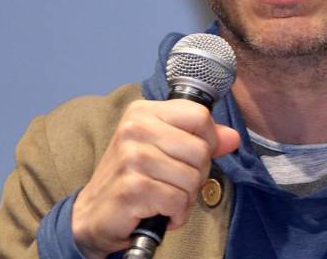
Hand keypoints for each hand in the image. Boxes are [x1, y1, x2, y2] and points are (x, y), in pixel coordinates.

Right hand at [71, 99, 239, 257]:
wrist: (93, 213)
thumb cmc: (132, 177)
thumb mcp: (165, 148)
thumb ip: (201, 140)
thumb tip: (233, 138)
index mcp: (144, 111)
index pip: (200, 115)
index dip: (208, 140)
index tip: (193, 155)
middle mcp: (135, 128)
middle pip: (200, 149)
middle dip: (197, 174)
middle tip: (175, 183)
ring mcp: (132, 157)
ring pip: (193, 177)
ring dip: (186, 197)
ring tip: (165, 198)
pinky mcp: (132, 187)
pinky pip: (178, 201)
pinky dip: (176, 213)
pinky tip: (160, 212)